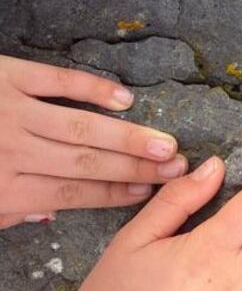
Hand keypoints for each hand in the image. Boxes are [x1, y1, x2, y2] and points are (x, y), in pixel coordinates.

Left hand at [0, 54, 185, 227]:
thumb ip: (7, 212)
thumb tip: (49, 213)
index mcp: (1, 189)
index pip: (70, 193)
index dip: (112, 193)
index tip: (149, 191)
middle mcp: (12, 152)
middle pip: (85, 162)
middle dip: (136, 167)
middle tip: (175, 167)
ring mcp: (12, 112)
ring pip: (82, 127)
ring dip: (128, 136)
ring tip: (165, 143)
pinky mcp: (9, 77)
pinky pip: (59, 80)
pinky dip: (95, 88)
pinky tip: (125, 98)